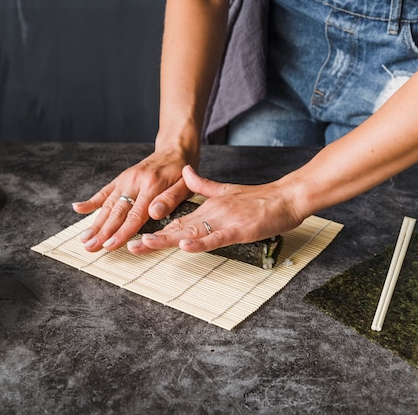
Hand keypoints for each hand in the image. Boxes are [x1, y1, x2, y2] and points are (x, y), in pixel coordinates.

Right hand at [72, 149, 195, 251]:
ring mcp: (125, 180)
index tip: (109, 246)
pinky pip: (104, 191)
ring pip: (107, 204)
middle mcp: (134, 182)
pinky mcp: (121, 178)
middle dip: (102, 232)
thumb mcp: (185, 185)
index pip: (134, 215)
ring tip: (84, 239)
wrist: (174, 149)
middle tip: (90, 248)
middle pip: (116, 212)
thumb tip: (155, 213)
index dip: (121, 233)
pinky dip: (91, 201)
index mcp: (151, 186)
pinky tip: (78, 208)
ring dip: (95, 223)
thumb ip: (170, 200)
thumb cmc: (181, 172)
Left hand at [127, 165, 303, 253]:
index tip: (137, 237)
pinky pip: (216, 237)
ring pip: (191, 232)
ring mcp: (224, 221)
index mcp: (208, 207)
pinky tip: (184, 245)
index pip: (178, 221)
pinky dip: (200, 242)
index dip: (157, 230)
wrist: (286, 197)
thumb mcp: (227, 190)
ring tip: (147, 244)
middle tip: (131, 246)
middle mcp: (211, 213)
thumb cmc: (260, 199)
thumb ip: (203, 184)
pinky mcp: (238, 229)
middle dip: (154, 238)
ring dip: (168, 239)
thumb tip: (185, 171)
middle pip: (178, 228)